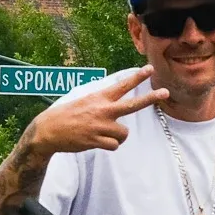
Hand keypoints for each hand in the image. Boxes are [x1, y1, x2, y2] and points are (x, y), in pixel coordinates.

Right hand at [23, 65, 168, 156]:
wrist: (48, 131)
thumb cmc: (66, 116)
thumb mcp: (83, 101)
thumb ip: (101, 102)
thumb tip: (114, 106)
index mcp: (99, 98)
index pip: (122, 85)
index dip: (137, 77)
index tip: (150, 69)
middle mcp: (103, 110)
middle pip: (133, 104)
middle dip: (150, 98)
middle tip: (165, 92)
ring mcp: (100, 125)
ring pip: (124, 133)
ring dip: (117, 136)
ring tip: (103, 134)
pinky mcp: (96, 140)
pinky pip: (114, 145)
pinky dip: (108, 145)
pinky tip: (96, 142)